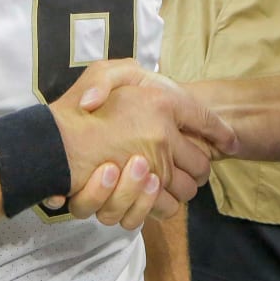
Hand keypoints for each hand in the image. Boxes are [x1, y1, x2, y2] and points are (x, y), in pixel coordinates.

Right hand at [48, 60, 236, 228]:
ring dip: (178, 190)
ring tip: (161, 180)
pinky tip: (147, 195)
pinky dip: (159, 206)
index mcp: (161, 100)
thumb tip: (161, 87)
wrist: (48, 146)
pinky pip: (165, 208)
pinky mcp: (140, 194)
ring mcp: (154, 164)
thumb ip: (129, 72)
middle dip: (196, 169)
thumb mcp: (102, 72)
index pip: (205, 118)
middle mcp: (163, 131)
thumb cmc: (75, 109)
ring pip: (186, 190)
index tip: (231, 142)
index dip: (220, 132)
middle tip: (183, 166)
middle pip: (201, 163)